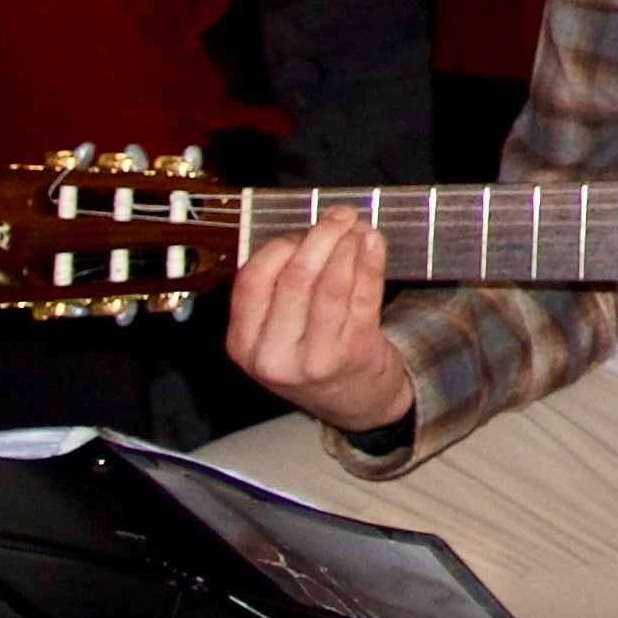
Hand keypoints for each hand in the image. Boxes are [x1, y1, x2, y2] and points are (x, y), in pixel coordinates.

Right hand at [224, 209, 416, 435]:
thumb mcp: (275, 335)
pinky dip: (371, 261)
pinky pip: (363, 295)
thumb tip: (304, 230)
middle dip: (320, 236)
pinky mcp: (355, 352)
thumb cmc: (311, 356)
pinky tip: (374, 242)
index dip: (280, 246)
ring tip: (357, 226)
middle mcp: (274, 355)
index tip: (301, 230)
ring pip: (331, 285)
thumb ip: (276, 291)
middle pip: (295, 278)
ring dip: (347, 245)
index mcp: (244, 344)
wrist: (354, 403)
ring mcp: (316, 358)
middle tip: (339, 215)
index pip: (252, 281)